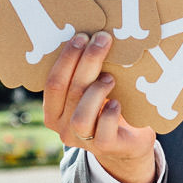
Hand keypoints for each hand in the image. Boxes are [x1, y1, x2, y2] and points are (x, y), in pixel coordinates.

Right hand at [42, 32, 156, 182]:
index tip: (83, 36)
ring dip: (95, 91)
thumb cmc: (108, 110)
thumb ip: (86, 74)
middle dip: (85, 61)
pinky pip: (102, 130)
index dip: (67, 58)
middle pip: (69, 91)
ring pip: (81, 115)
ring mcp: (82, 140)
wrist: (129, 144)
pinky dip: (109, 113)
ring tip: (110, 77)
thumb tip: (94, 36)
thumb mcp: (93, 92)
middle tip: (102, 40)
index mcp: (53, 110)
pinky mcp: (104, 147)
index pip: (53, 82)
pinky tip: (117, 102)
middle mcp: (62, 127)